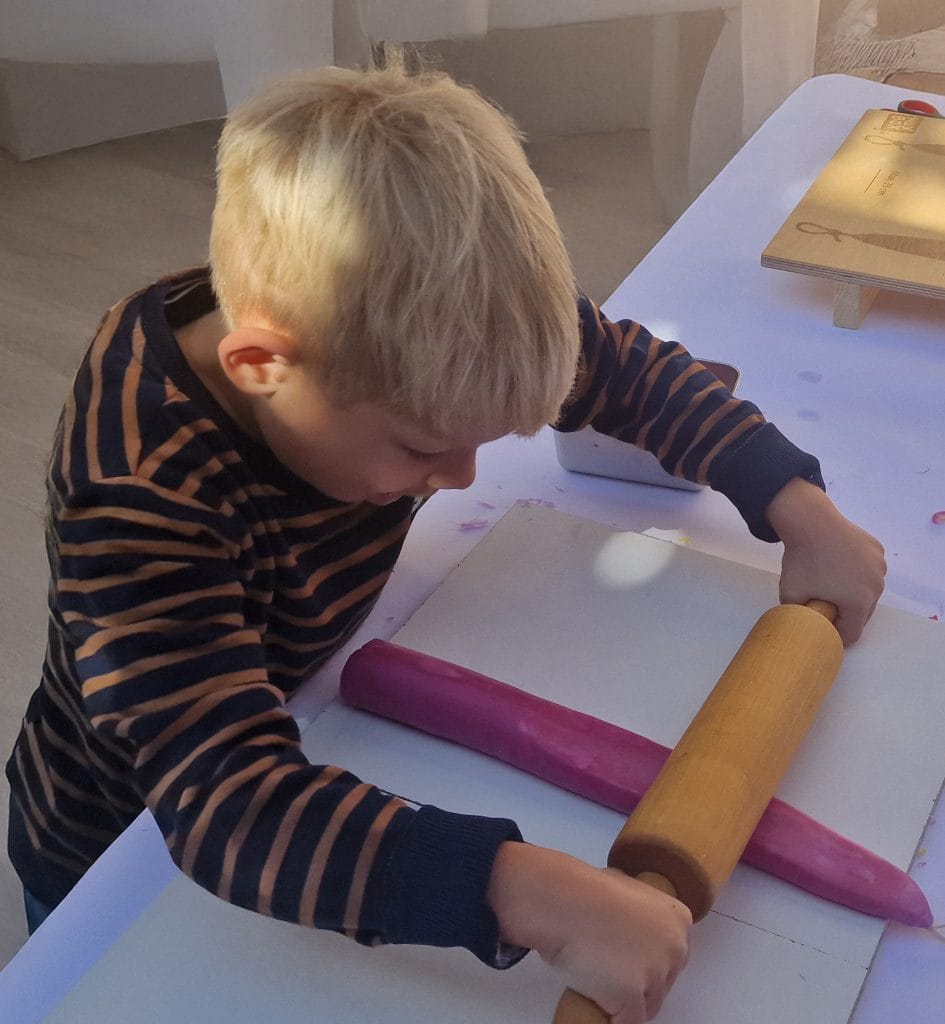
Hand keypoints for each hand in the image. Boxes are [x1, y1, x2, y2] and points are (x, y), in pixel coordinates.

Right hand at [487, 843, 690, 1022]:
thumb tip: (630, 926)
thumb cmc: (586, 891)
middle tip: (609, 970)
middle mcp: (674, 948)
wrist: (564, 902)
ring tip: (597, 981)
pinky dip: (610, 1015)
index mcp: (678, 920)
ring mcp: (655, 974)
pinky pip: (626, 1020)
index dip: (646, 960)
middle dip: (639, 982)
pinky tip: (594, 1000)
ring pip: (646, 1005)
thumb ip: (640, 913)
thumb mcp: (626, 887)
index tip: (627, 958)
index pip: (671, 956)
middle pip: (662, 982)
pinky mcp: (633, 998)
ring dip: (624, 1000)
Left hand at [765, 479, 885, 644]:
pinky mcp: (877, 549)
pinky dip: (857, 573)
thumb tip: (801, 625)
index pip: (852, 634)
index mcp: (860, 602)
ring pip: (868, 591)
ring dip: (853, 594)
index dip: (834, 635)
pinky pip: (869, 570)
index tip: (821, 627)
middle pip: (862, 614)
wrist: (810, 522)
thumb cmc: (802, 561)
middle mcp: (877, 586)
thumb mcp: (791, 596)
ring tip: (832, 584)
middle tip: (824, 607)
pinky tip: (840, 564)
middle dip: (844, 615)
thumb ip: (799, 616)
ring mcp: (880, 566)